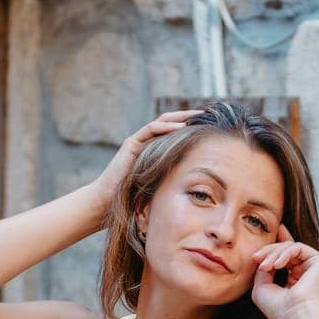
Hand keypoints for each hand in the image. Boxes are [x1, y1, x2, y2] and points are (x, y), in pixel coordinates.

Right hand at [84, 109, 202, 215]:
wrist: (107, 203)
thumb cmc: (132, 201)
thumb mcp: (161, 189)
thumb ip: (174, 181)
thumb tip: (200, 189)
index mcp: (155, 152)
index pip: (176, 134)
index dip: (192, 128)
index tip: (211, 127)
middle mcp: (147, 144)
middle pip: (171, 123)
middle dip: (190, 117)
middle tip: (209, 114)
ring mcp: (138, 142)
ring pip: (162, 122)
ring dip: (181, 117)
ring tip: (199, 115)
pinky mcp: (131, 144)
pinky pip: (150, 129)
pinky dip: (166, 126)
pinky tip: (181, 126)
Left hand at [250, 224, 318, 318]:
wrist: (295, 316)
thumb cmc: (278, 308)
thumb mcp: (262, 286)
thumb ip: (262, 268)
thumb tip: (261, 256)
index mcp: (296, 279)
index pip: (286, 257)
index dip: (274, 248)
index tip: (259, 247)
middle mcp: (307, 271)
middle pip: (286, 250)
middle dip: (268, 251)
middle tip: (255, 257)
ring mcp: (315, 266)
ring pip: (290, 247)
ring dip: (273, 254)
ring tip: (264, 266)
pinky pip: (298, 248)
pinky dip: (284, 253)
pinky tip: (276, 265)